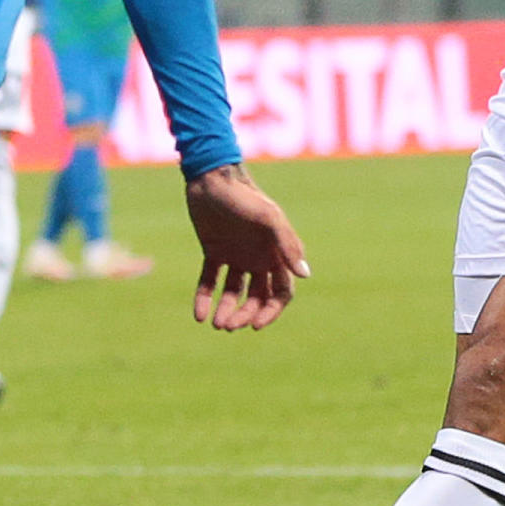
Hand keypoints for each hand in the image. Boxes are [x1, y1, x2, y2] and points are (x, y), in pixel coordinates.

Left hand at [183, 162, 308, 331]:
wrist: (211, 179)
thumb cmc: (244, 196)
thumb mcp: (268, 218)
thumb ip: (287, 245)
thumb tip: (305, 275)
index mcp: (276, 254)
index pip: (280, 293)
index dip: (271, 311)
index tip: (256, 324)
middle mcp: (258, 259)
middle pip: (257, 298)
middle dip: (245, 314)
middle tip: (228, 326)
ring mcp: (236, 256)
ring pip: (233, 292)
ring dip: (226, 310)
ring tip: (215, 324)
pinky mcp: (214, 252)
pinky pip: (210, 281)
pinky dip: (205, 298)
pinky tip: (199, 315)